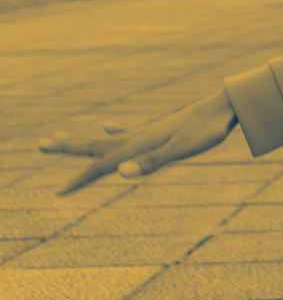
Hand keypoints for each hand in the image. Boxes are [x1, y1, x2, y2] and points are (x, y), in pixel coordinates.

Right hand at [38, 88, 238, 194]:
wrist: (225, 107)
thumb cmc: (206, 131)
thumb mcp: (181, 150)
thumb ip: (152, 162)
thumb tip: (122, 172)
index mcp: (139, 145)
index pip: (103, 165)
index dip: (81, 180)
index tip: (59, 192)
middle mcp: (138, 136)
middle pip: (96, 145)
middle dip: (68, 148)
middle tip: (40, 144)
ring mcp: (148, 131)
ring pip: (107, 138)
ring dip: (84, 140)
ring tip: (61, 137)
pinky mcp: (160, 128)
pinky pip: (130, 131)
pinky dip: (115, 131)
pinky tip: (109, 125)